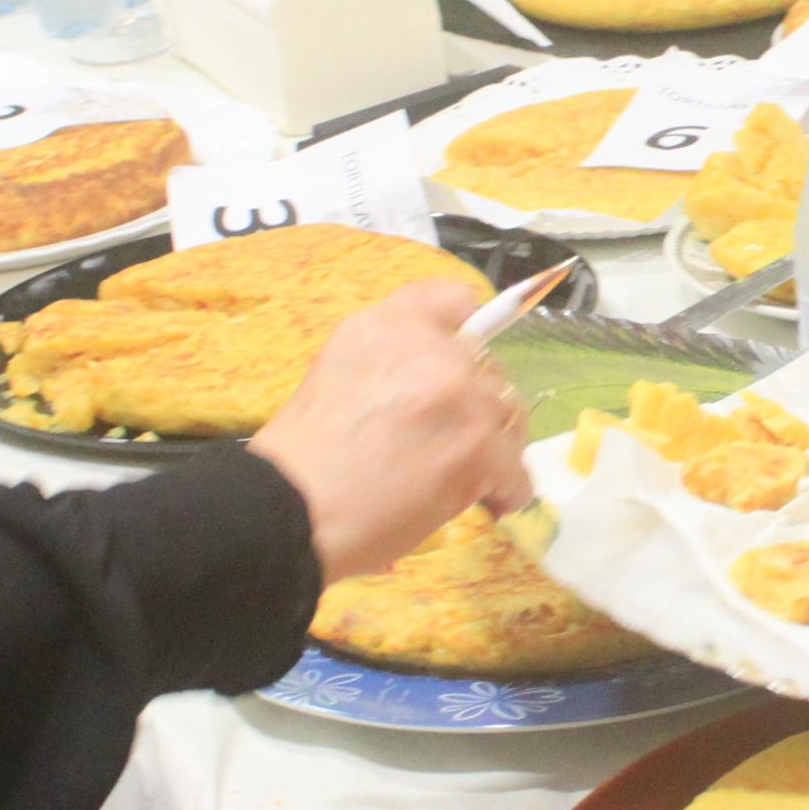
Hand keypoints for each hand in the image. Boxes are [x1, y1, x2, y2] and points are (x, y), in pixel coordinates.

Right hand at [251, 283, 533, 583]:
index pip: (454, 299)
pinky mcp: (478, 447)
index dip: (464, 334)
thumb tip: (431, 385)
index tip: (458, 367)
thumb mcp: (336, 375)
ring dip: (496, 447)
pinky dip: (507, 492)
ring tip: (470, 478)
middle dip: (477, 405)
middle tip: (450, 442)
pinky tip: (484, 504)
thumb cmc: (302, 460)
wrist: (291, 510)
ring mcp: (459, 395)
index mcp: (385, 326)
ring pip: (509, 415)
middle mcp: (429, 349)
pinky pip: (517, 471)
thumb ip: (390, 363)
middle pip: (488, 367)